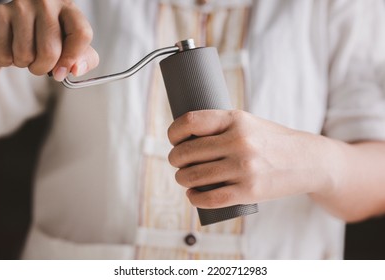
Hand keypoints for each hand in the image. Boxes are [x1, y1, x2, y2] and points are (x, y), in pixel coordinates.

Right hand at [0, 0, 98, 80]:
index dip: (73, 58)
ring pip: (25, 54)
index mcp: (69, 8)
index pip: (81, 34)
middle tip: (41, 64)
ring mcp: (21, 6)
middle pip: (50, 51)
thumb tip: (77, 69)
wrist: (17, 22)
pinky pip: (4, 54)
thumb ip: (84, 59)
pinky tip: (11, 48)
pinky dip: (6, 60)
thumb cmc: (50, 35)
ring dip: (25, 64)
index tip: (63, 72)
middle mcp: (46, 3)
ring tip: (26, 53)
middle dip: (44, 68)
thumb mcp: (73, 44)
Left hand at [168, 110, 332, 208]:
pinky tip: (192, 195)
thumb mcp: (249, 123)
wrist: (308, 161)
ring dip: (181, 179)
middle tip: (177, 162)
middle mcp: (239, 142)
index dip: (174, 131)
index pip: (191, 121)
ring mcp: (244, 168)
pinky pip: (211, 198)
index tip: (173, 138)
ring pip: (194, 176)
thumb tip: (187, 136)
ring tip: (183, 178)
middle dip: (175, 159)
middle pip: (187, 152)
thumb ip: (222, 127)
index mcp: (236, 119)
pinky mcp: (249, 191)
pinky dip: (195, 199)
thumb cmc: (272, 141)